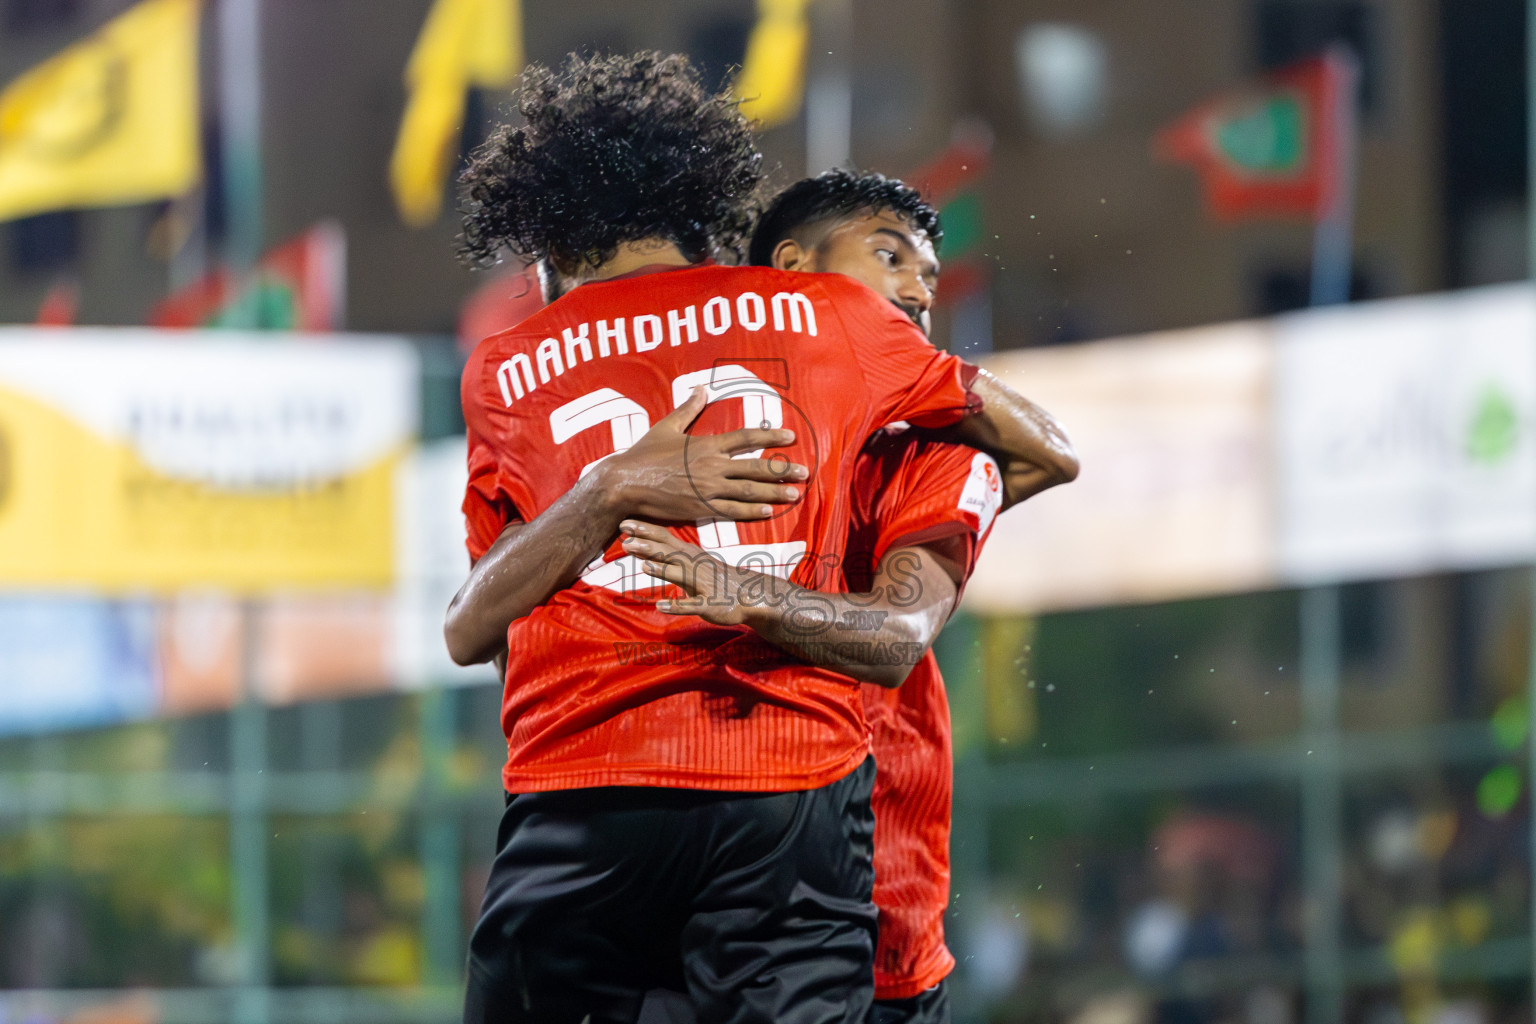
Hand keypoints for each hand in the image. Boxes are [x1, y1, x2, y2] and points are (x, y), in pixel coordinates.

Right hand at [598, 388, 807, 522]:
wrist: (625, 484)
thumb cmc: (643, 454)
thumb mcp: (666, 427)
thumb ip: (688, 408)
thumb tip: (701, 388)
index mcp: (706, 444)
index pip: (746, 437)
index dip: (770, 436)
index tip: (790, 436)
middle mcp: (712, 466)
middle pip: (755, 467)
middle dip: (782, 470)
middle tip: (803, 472)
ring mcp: (707, 488)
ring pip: (749, 491)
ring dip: (774, 492)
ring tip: (793, 494)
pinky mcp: (700, 507)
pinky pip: (731, 510)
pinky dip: (751, 511)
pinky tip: (768, 511)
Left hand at [620, 520, 787, 626]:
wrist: (751, 595)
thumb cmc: (716, 578)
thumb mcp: (692, 563)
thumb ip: (669, 557)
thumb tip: (642, 550)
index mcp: (689, 555)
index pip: (664, 538)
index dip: (645, 531)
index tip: (624, 524)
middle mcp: (695, 566)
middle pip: (670, 553)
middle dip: (649, 547)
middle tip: (627, 540)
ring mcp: (703, 584)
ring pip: (681, 575)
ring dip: (663, 571)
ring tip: (644, 566)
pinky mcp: (710, 604)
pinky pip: (692, 605)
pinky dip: (676, 606)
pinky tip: (661, 606)